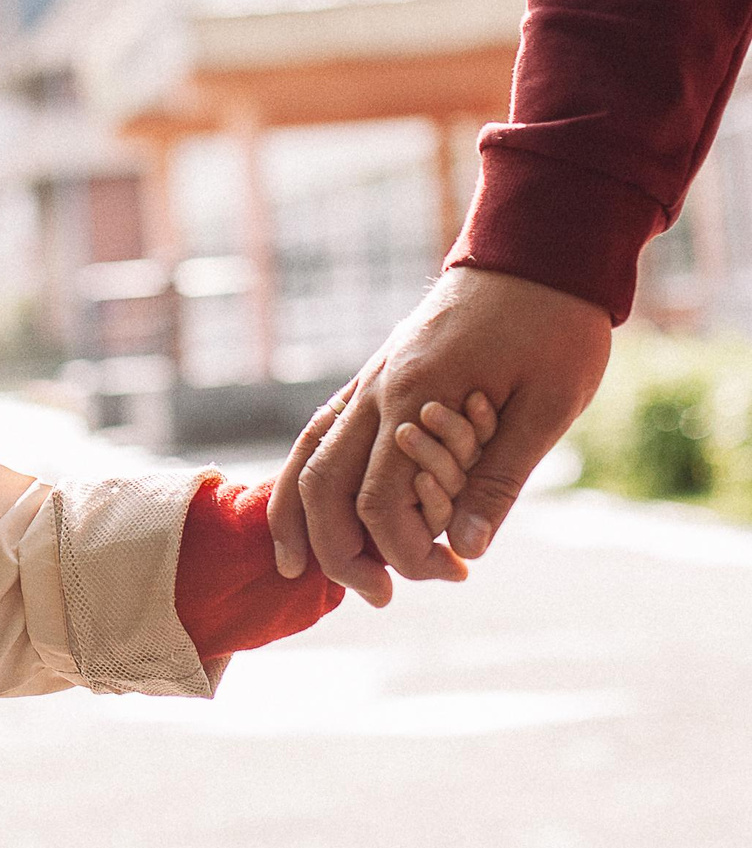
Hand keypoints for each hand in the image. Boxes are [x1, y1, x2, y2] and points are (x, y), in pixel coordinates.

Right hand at [268, 266, 612, 604]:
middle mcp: (376, 391)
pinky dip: (302, 475)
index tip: (452, 573)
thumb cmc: (554, 324)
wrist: (536, 250)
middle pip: (323, 485)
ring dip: (293, 516)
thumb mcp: (549, 405)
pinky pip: (318, 433)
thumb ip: (500, 477)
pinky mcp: (374, 376)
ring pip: (304, 456)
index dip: (404, 551)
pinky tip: (306, 505)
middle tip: (377, 597)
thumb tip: (467, 550)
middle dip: (338, 550)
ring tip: (294, 566)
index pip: (380, 499)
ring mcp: (367, 381)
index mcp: (416, 397)